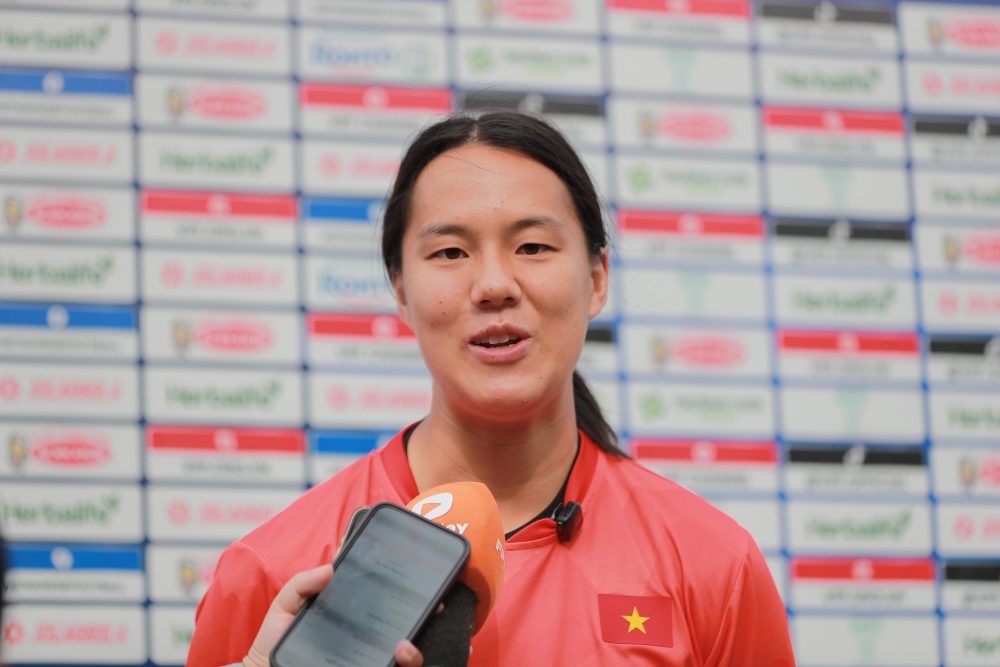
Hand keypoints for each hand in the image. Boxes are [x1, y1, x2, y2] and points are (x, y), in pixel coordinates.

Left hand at [241, 564, 424, 666]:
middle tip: (431, 609)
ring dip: (415, 653)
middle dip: (425, 620)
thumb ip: (302, 584)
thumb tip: (331, 568)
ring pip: (406, 658)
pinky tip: (399, 658)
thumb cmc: (275, 645)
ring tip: (406, 648)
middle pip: (405, 631)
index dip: (409, 596)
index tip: (421, 583)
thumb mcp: (285, 607)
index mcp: (353, 620)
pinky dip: (403, 666)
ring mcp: (368, 660)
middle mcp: (366, 642)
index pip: (387, 606)